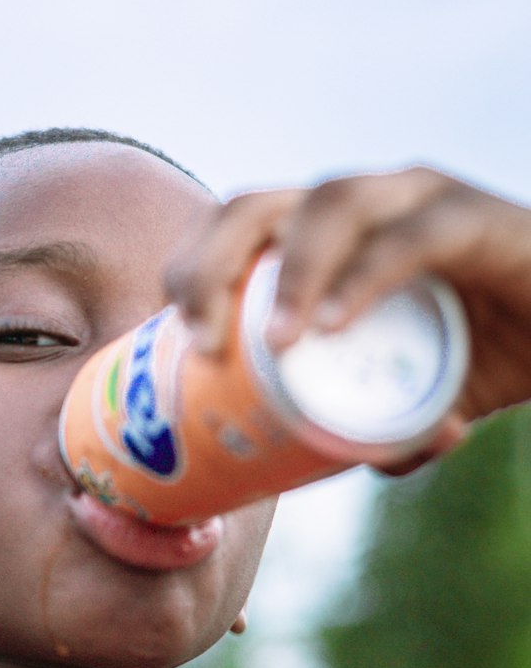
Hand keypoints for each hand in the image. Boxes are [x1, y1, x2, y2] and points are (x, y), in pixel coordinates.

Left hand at [165, 166, 530, 434]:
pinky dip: (364, 279)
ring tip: (274, 344)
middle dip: (210, 264)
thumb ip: (365, 429)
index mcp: (326, 233)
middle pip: (258, 204)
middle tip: (201, 342)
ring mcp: (421, 200)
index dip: (191, 268)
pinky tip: (334, 327)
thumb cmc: (490, 352)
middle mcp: (365, 201)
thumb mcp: (407, 397)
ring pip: (330, 204)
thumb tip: (332, 467)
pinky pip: (410, 239)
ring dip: (289, 273)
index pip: (232, 226)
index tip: (178, 340)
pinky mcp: (479, 219)